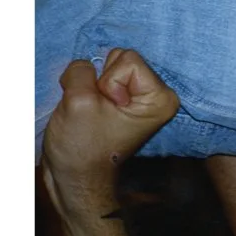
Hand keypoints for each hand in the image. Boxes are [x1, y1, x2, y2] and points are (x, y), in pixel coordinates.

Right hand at [41, 49, 179, 234]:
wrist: (75, 177)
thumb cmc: (82, 146)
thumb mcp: (78, 101)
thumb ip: (82, 71)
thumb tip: (85, 63)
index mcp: (160, 97)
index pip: (128, 59)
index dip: (107, 81)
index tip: (106, 108)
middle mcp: (157, 95)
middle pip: (120, 57)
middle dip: (99, 80)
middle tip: (96, 111)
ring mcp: (139, 97)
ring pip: (106, 64)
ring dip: (90, 84)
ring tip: (92, 112)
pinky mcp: (122, 99)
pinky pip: (99, 75)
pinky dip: (87, 88)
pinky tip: (89, 111)